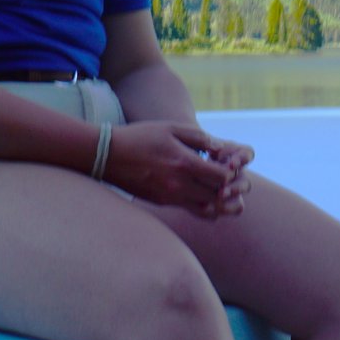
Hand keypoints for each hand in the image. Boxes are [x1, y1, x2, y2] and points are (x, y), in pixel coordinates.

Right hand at [107, 122, 252, 217]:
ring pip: (208, 209)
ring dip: (217, 199)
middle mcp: (179, 185)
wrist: (108, 155)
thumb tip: (221, 149)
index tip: (226, 162)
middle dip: (227, 187)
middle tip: (224, 175)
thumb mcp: (171, 128)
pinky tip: (200, 190)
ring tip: (215, 185)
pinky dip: (203, 204)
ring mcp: (171, 197)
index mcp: (184, 163)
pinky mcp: (163, 203)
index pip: (222, 177)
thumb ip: (199, 138)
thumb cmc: (141, 137)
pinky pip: (192, 210)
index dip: (231, 171)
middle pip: (218, 196)